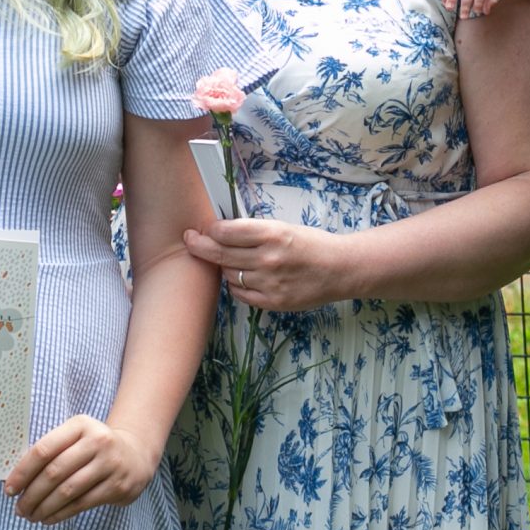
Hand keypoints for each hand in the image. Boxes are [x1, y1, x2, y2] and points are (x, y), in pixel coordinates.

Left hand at [4, 415, 160, 523]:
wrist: (135, 455)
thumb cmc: (93, 448)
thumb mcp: (76, 438)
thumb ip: (52, 451)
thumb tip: (16, 480)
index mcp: (80, 425)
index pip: (44, 449)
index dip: (22, 472)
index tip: (9, 489)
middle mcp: (97, 441)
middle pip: (54, 472)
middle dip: (31, 494)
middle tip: (19, 509)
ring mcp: (110, 464)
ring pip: (67, 491)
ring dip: (44, 507)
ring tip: (31, 516)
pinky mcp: (117, 485)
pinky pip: (81, 504)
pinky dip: (60, 514)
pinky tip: (48, 518)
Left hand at [184, 216, 350, 310]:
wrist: (339, 269)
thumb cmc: (311, 244)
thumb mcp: (283, 227)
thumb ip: (253, 231)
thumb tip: (219, 231)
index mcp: (272, 234)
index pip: (226, 231)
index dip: (211, 229)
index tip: (206, 228)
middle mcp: (268, 259)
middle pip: (220, 253)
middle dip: (200, 245)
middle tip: (191, 240)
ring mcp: (269, 283)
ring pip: (228, 275)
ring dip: (225, 266)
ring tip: (234, 260)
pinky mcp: (272, 302)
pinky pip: (239, 294)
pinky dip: (237, 284)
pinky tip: (245, 277)